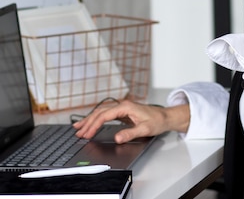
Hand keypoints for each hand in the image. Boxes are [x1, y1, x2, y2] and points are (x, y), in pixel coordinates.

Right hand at [73, 100, 188, 143]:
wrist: (165, 116)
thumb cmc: (157, 121)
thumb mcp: (144, 129)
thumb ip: (130, 133)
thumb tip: (117, 138)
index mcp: (125, 107)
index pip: (104, 116)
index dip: (94, 125)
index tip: (87, 134)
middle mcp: (122, 105)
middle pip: (100, 112)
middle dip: (88, 122)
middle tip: (78, 132)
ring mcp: (121, 108)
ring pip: (101, 112)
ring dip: (90, 120)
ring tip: (78, 127)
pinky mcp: (122, 112)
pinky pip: (106, 115)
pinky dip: (97, 119)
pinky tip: (91, 123)